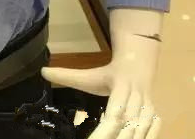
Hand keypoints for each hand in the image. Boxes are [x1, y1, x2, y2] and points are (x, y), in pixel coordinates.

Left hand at [42, 32, 160, 138]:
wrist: (138, 66)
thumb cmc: (109, 75)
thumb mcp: (89, 75)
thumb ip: (67, 75)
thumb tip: (43, 71)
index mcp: (122, 87)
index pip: (115, 112)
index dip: (105, 131)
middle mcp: (138, 100)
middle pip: (129, 128)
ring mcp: (149, 111)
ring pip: (142, 134)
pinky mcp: (155, 119)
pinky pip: (151, 136)